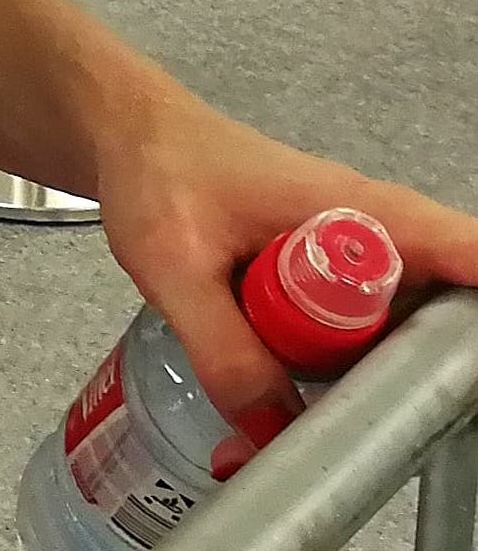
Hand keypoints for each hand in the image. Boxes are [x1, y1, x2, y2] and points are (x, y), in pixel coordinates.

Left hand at [95, 86, 477, 475]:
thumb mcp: (176, 265)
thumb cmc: (157, 169)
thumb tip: (270, 434)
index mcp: (359, 211)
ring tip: (317, 412)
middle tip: (365, 418)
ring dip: (369, 382)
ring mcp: (355, 257)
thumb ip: (224, 351)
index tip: (460, 375)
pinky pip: (359, 336)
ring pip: (399, 336)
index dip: (472, 314)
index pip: (463, 254)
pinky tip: (297, 398)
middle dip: (416, 374)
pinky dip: (338, 371)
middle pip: (441, 316)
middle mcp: (374, 232)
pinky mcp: (329, 280)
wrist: (127, 137)